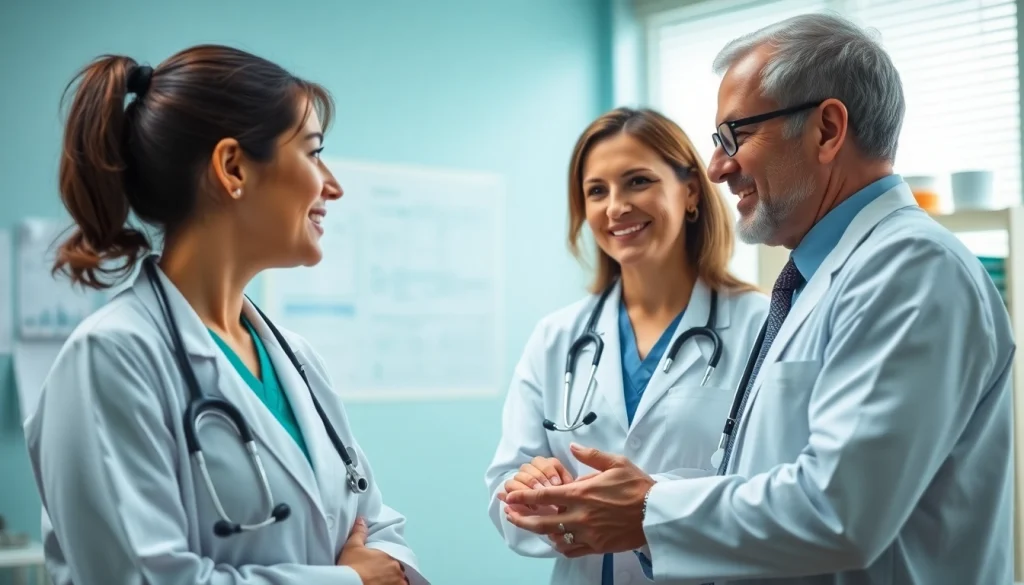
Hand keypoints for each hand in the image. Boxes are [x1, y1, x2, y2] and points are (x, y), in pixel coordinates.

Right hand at [336, 518, 408, 584]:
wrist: (349, 584)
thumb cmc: (352, 567)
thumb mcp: (352, 546)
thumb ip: (359, 533)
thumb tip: (362, 520)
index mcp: (390, 556)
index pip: (395, 559)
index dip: (389, 563)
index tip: (383, 567)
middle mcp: (397, 570)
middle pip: (399, 571)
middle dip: (393, 573)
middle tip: (381, 576)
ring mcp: (398, 583)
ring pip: (400, 582)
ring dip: (395, 581)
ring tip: (383, 582)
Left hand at [503, 443, 654, 557]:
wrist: (658, 512)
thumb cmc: (638, 487)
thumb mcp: (616, 463)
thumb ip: (591, 456)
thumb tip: (573, 447)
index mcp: (582, 493)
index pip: (544, 495)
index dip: (523, 497)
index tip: (510, 497)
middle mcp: (581, 515)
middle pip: (541, 521)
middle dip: (521, 518)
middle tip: (509, 515)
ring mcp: (588, 533)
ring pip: (555, 537)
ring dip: (540, 532)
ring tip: (530, 526)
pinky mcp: (598, 546)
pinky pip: (572, 550)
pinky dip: (561, 545)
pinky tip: (556, 540)